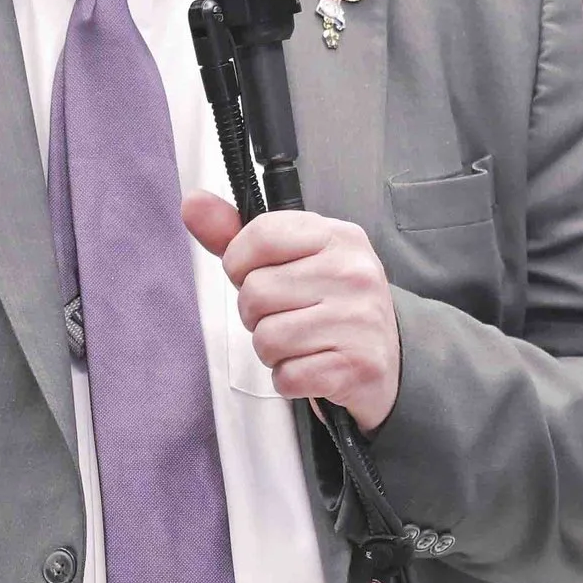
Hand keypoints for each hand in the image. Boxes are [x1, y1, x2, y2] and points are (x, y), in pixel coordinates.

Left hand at [183, 192, 400, 431]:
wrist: (391, 358)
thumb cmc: (331, 302)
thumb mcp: (294, 258)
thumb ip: (238, 234)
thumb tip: (192, 203)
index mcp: (337, 235)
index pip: (259, 236)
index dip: (239, 263)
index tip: (255, 275)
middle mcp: (353, 272)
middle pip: (255, 292)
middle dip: (256, 314)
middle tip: (286, 315)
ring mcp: (358, 320)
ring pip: (266, 338)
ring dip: (271, 349)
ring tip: (299, 341)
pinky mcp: (356, 366)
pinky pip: (286, 376)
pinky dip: (289, 378)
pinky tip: (312, 366)